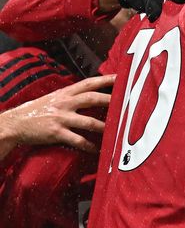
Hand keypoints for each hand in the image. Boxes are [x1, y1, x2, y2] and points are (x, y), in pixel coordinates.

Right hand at [0, 74, 114, 159]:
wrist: (14, 123)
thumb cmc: (36, 111)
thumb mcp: (54, 99)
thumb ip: (71, 97)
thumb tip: (92, 96)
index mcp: (65, 93)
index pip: (89, 83)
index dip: (105, 79)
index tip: (121, 77)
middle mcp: (64, 103)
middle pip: (93, 98)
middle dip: (111, 100)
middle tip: (128, 103)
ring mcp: (61, 117)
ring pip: (89, 121)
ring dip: (105, 127)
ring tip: (118, 131)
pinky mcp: (56, 132)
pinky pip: (77, 140)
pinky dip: (89, 145)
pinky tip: (97, 150)